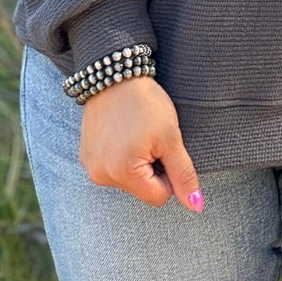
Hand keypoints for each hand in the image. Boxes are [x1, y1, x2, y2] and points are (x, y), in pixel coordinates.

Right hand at [79, 76, 203, 211]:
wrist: (115, 74)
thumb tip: (196, 206)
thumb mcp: (171, 136)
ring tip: (135, 132)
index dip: (168, 173)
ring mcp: (90, 166)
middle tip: (148, 136)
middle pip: (142, 189)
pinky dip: (121, 155)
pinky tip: (122, 132)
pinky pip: (112, 168)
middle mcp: (101, 176)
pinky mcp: (85, 156)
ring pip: (128, 179)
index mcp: (123, 173)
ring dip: (136, 162)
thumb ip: (183, 174)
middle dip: (151, 167)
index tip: (163, 146)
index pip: (159, 196)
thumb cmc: (145, 103)